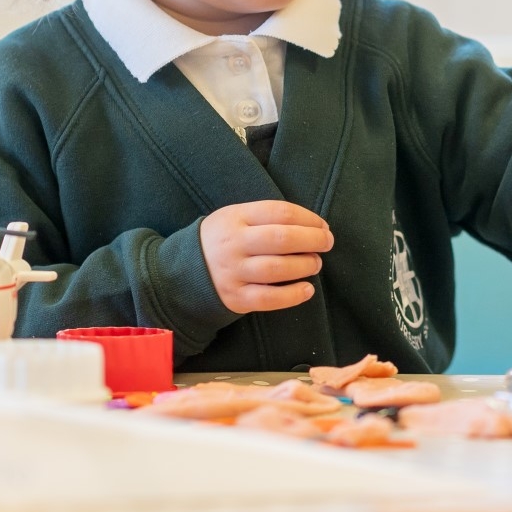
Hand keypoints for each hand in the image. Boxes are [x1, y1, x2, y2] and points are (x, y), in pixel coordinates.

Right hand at [200, 201, 332, 314]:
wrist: (184, 272)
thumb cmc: (223, 240)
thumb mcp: (236, 217)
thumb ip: (268, 218)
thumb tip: (314, 226)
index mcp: (236, 218)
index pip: (280, 212)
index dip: (308, 218)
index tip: (323, 226)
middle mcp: (234, 244)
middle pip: (281, 238)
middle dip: (312, 240)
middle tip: (327, 243)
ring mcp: (233, 272)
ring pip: (277, 268)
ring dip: (305, 265)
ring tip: (315, 263)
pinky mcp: (236, 298)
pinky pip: (269, 299)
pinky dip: (293, 295)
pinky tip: (307, 290)